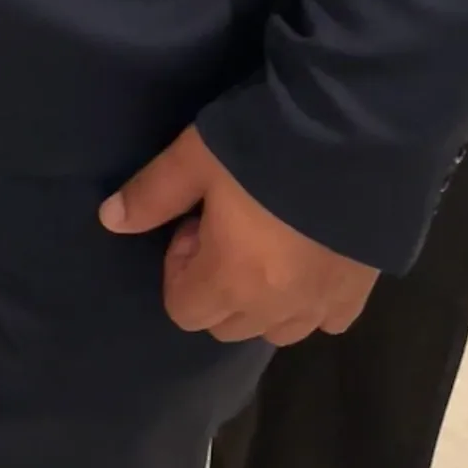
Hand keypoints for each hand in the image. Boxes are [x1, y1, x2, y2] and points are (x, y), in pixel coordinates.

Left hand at [101, 124, 377, 343]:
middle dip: (215, 285)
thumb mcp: (194, 158)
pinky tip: (305, 255)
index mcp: (232, 280)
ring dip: (260, 299)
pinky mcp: (358, 294)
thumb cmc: (262, 146)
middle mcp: (277, 308)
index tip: (193, 222)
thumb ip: (151, 194)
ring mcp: (322, 306)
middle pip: (227, 326)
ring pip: (275, 330)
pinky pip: (324, 320)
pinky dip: (308, 300)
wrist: (352, 138)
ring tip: (264, 240)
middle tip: (226, 226)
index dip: (178, 267)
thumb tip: (109, 220)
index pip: (183, 311)